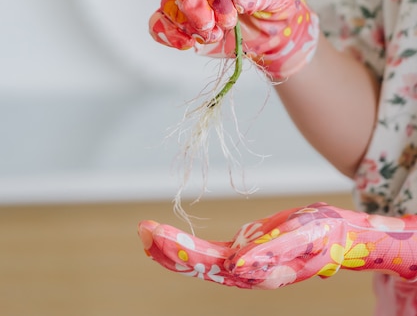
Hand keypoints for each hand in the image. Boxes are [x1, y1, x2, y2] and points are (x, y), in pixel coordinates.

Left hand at [138, 203, 416, 289]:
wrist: (339, 235)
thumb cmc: (324, 234)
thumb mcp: (302, 237)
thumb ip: (271, 253)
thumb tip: (235, 263)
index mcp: (256, 271)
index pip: (208, 264)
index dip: (179, 250)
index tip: (154, 234)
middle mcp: (244, 271)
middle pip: (197, 265)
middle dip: (167, 250)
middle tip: (141, 230)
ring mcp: (242, 261)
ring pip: (199, 260)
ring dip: (171, 248)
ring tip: (146, 232)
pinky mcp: (244, 249)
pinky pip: (209, 251)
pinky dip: (187, 245)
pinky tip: (170, 239)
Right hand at [149, 0, 318, 79]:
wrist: (273, 33)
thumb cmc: (275, 4)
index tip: (231, 14)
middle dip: (197, 11)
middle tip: (217, 29)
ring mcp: (189, 1)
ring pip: (170, 5)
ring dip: (187, 26)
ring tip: (212, 37)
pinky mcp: (182, 23)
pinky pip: (159, 24)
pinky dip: (168, 34)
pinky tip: (187, 43)